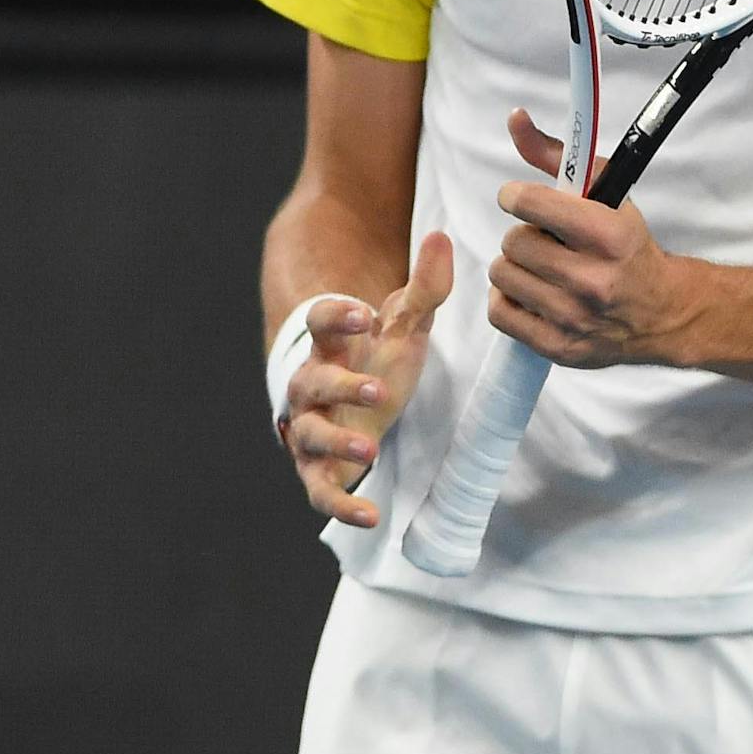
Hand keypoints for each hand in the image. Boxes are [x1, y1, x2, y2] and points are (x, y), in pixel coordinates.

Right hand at [281, 234, 453, 529]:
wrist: (356, 401)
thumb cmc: (377, 356)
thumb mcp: (404, 324)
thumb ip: (425, 287)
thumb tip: (442, 237)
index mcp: (330, 344)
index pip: (320, 321)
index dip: (337, 316)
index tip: (364, 313)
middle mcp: (311, 385)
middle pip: (312, 383)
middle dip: (341, 386)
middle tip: (379, 388)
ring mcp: (311, 429)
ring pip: (310, 435)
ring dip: (337, 440)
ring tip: (371, 447)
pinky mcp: (319, 469)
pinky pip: (321, 490)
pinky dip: (341, 505)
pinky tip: (371, 517)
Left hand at [490, 110, 701, 370]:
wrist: (663, 312)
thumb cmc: (629, 246)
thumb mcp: (607, 194)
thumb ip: (557, 155)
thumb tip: (514, 118)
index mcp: (608, 235)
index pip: (531, 204)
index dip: (516, 197)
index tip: (521, 200)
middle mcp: (592, 279)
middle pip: (513, 243)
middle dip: (524, 236)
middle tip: (545, 241)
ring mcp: (574, 317)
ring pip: (502, 276)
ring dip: (515, 268)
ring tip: (541, 268)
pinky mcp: (559, 347)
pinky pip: (500, 313)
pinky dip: (509, 300)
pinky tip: (533, 294)